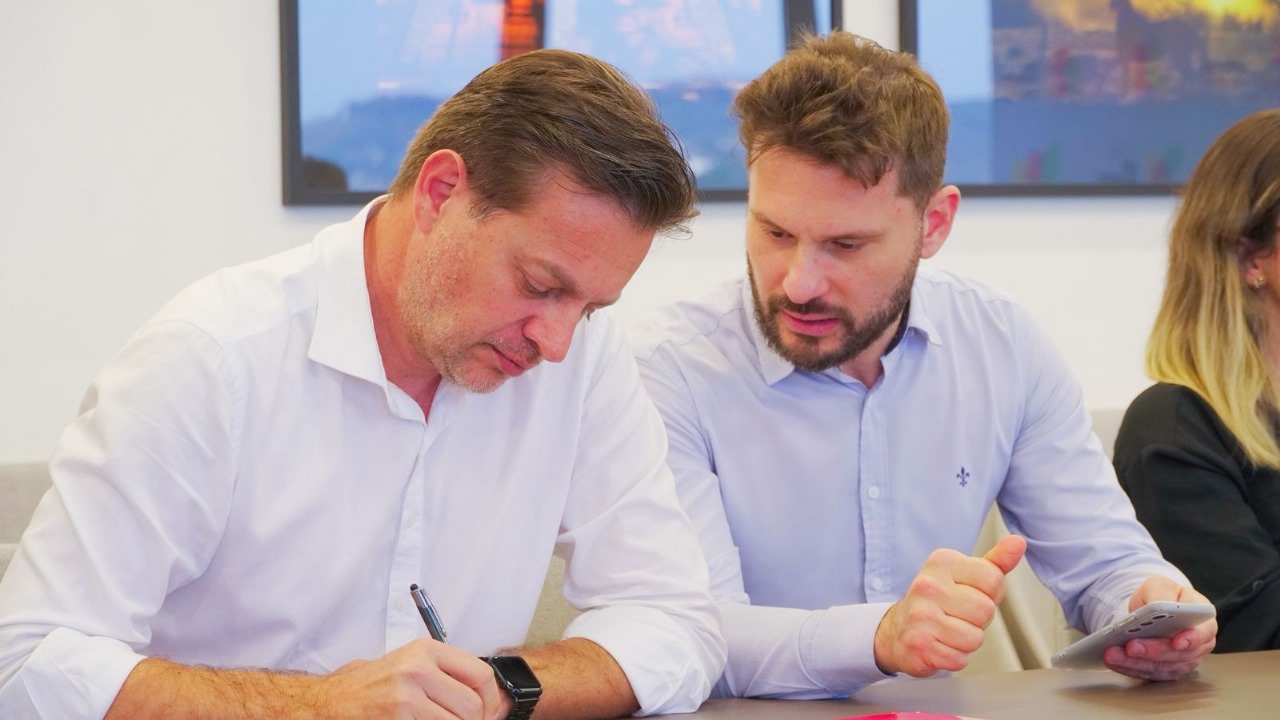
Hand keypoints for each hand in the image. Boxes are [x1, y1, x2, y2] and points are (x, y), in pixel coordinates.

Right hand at [319, 638, 507, 718]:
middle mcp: (418, 668)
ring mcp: (407, 696)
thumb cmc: (374, 686)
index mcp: (426, 650)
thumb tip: (487, 698)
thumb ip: (446, 674)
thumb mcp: (411, 665)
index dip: (491, 699)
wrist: (331, 702)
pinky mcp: (398, 718)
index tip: (490, 712)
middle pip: (472, 705)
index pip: (481, 674)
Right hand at [874, 534, 1026, 676]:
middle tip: (958, 615)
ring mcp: (921, 615)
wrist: (898, 630)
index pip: (993, 578)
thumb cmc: (939, 602)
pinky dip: (955, 657)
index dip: (989, 593)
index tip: (970, 594)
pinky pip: (960, 659)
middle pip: (985, 610)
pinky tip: (940, 644)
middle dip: (979, 620)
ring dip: (967, 641)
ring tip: (949, 631)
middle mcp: (927, 585)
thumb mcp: (965, 575)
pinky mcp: (918, 645)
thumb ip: (995, 562)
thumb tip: (1018, 542)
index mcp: (942, 562)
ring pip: (974, 638)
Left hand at [1103, 576, 1216, 681]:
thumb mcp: (1160, 586)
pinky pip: (1150, 674)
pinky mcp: (1167, 670)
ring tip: (1112, 654)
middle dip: (1153, 651)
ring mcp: (1184, 661)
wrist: (1152, 608)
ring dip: (1136, 663)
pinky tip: (1113, 662)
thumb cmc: (1161, 595)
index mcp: (1203, 620)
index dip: (1192, 639)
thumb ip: (1162, 595)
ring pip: (1162, 667)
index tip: (1176, 642)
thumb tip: (1159, 606)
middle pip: (1179, 654)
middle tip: (1130, 646)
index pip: (1204, 632)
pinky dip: (1130, 669)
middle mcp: (1198, 645)